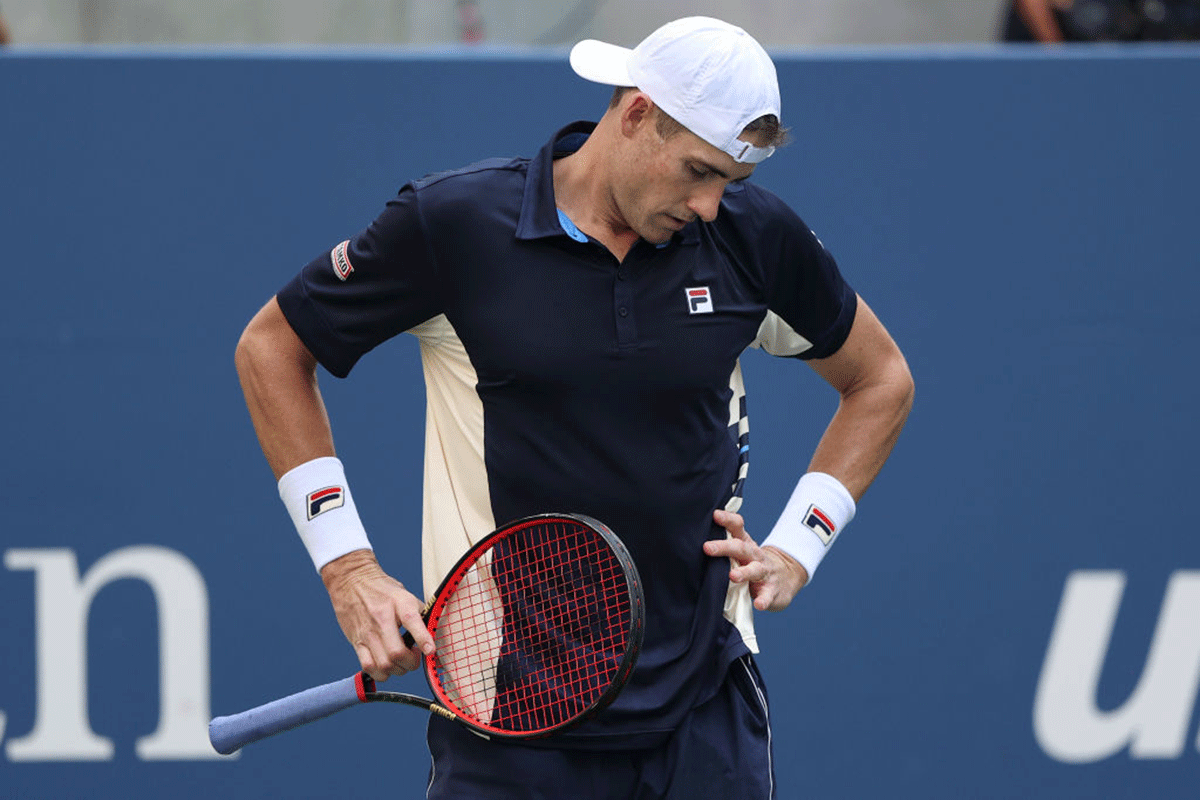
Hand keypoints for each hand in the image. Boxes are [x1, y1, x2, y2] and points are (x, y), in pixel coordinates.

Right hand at [320, 549, 434, 681]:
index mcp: (399, 603)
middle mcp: (382, 619)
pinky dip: (381, 673)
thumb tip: (436, 631)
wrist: (351, 580)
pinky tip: (386, 666)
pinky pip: (368, 667)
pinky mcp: (356, 641)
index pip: (411, 621)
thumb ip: (420, 613)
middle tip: (415, 657)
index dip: (424, 639)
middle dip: (411, 663)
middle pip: (396, 653)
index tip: (431, 651)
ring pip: (384, 665)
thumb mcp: (405, 595)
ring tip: (401, 662)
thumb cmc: (382, 589)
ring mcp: (367, 632)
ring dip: (398, 670)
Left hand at [705, 509, 809, 611]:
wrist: (788, 575)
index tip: (715, 515)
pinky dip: (763, 600)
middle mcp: (755, 556)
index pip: (737, 527)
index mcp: (745, 544)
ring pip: (755, 570)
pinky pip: (768, 595)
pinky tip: (759, 604)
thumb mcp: (742, 550)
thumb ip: (725, 545)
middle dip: (724, 547)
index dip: (727, 520)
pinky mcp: (772, 591)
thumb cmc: (753, 562)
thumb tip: (693, 541)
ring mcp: (765, 573)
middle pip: (740, 548)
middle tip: (707, 547)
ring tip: (733, 576)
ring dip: (744, 572)